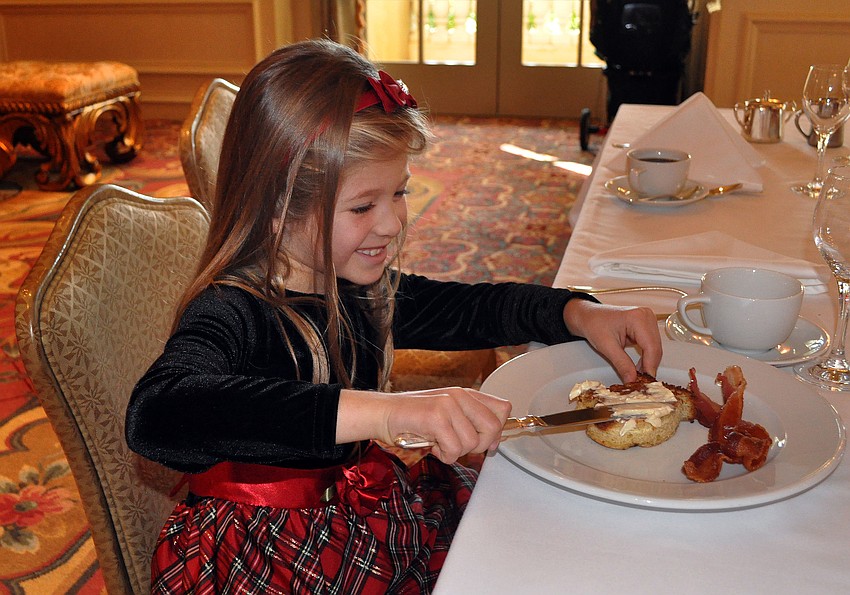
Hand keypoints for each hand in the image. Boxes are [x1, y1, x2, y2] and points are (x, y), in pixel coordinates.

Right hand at [337, 387, 511, 463]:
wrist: (383, 414)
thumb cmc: (413, 418)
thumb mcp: (447, 414)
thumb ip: (471, 422)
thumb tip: (494, 442)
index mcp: (465, 394)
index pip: (503, 408)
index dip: (497, 431)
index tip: (486, 442)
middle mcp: (459, 396)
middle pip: (494, 427)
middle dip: (479, 445)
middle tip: (458, 445)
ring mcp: (448, 405)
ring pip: (472, 443)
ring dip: (455, 452)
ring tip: (438, 442)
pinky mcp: (436, 418)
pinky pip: (453, 449)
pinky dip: (443, 455)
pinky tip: (431, 445)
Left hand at [562, 299, 661, 381]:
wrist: (588, 316)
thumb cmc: (594, 324)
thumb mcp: (606, 346)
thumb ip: (622, 364)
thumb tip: (632, 379)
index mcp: (638, 317)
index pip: (651, 347)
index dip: (650, 366)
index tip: (646, 381)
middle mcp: (646, 316)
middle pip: (655, 348)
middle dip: (649, 366)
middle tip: (641, 382)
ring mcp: (647, 320)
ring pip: (654, 348)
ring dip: (647, 363)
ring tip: (638, 375)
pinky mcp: (646, 326)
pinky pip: (650, 345)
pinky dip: (645, 357)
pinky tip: (638, 367)